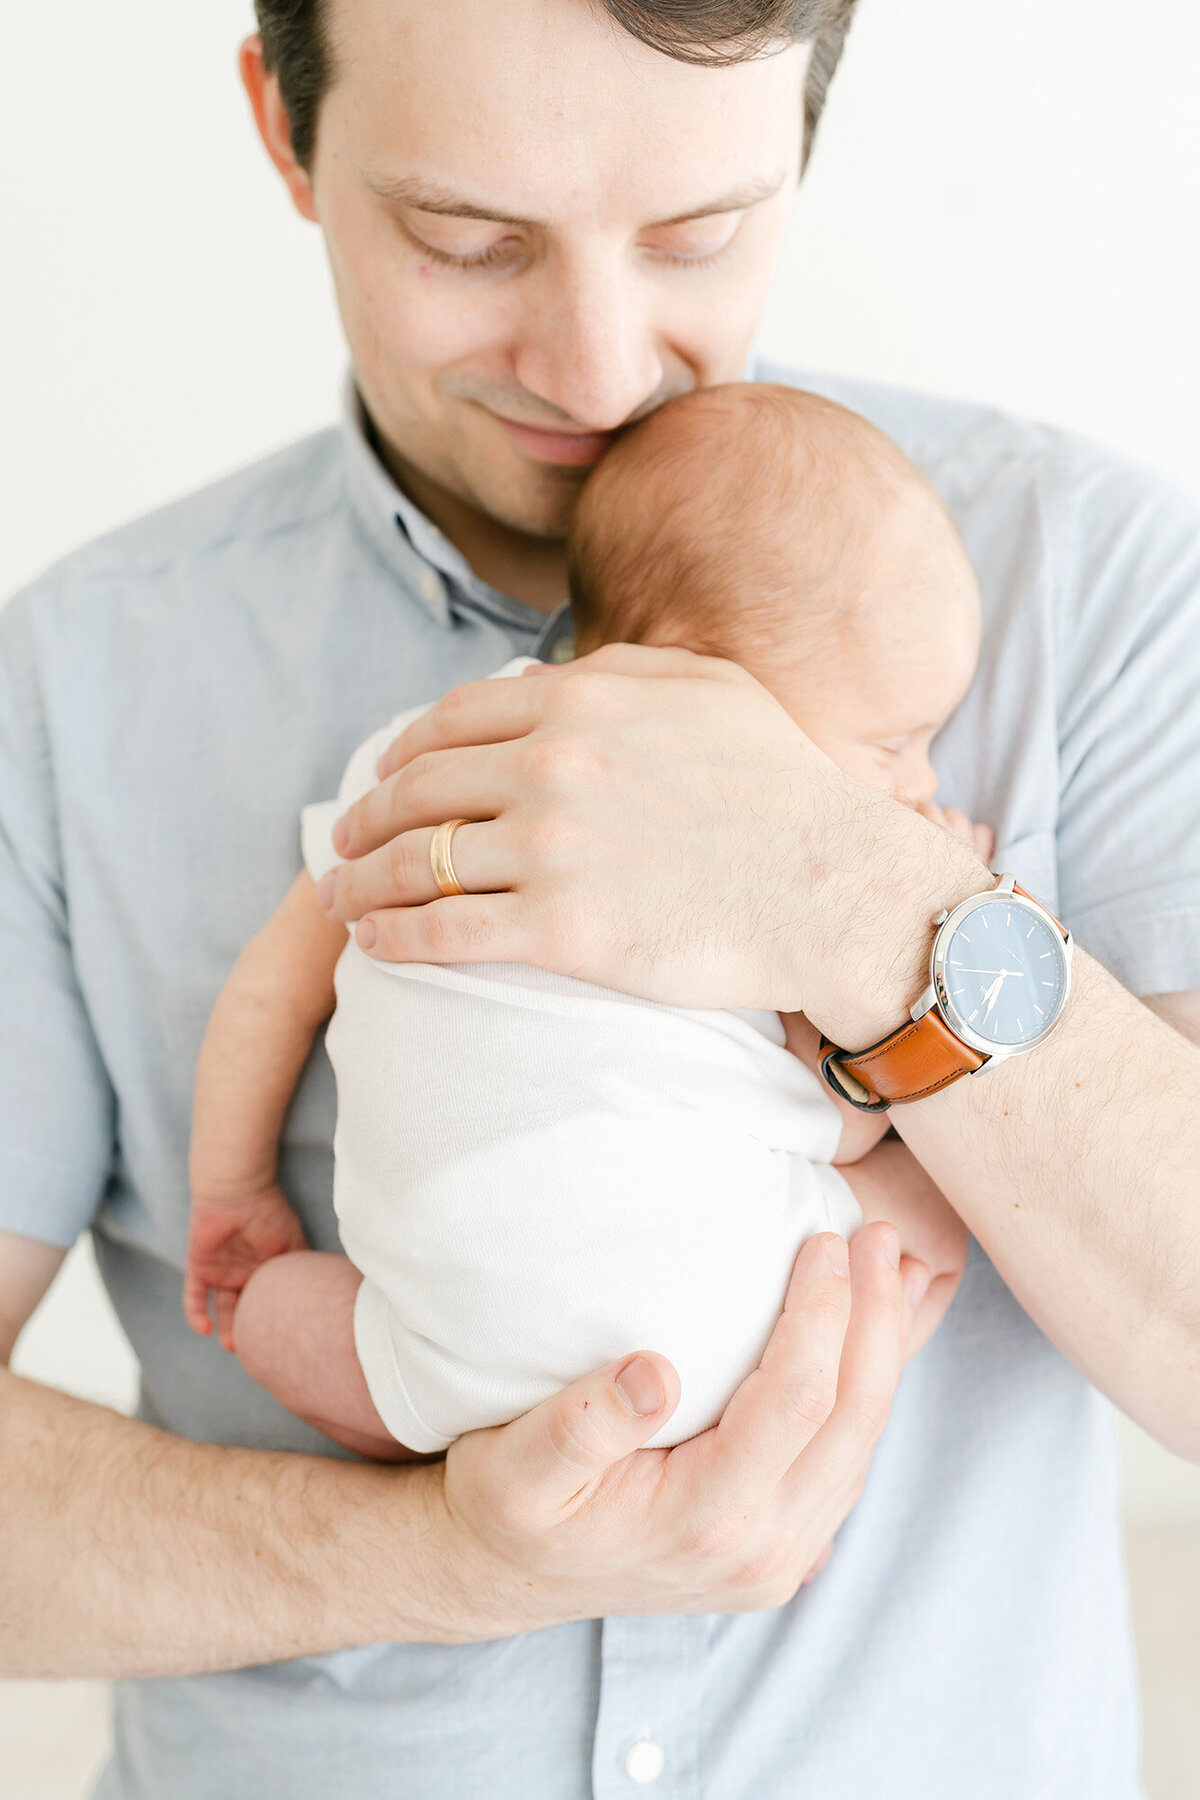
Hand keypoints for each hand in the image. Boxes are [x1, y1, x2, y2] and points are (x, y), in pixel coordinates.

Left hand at [184, 1186, 308, 1351]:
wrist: (239, 1190)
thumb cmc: (270, 1213)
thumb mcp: (294, 1245)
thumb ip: (303, 1270)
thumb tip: (324, 1295)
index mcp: (266, 1269)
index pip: (268, 1301)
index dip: (273, 1320)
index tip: (282, 1342)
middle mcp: (244, 1273)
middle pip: (246, 1309)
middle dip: (250, 1331)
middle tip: (258, 1352)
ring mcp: (221, 1271)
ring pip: (222, 1308)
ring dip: (226, 1328)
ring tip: (233, 1346)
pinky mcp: (200, 1268)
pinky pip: (194, 1297)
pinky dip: (197, 1314)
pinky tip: (205, 1330)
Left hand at [317, 645, 987, 1045]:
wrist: (837, 889)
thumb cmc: (786, 790)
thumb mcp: (713, 690)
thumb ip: (624, 668)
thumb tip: (548, 673)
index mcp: (583, 702)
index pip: (452, 721)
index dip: (401, 752)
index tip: (384, 778)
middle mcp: (554, 766)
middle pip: (417, 789)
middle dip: (365, 816)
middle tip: (344, 838)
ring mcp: (553, 849)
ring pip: (415, 861)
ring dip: (361, 881)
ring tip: (342, 897)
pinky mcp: (561, 931)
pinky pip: (443, 931)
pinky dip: (393, 937)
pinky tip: (375, 944)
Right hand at [431, 1223, 928, 1631]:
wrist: (507, 1575)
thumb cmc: (507, 1504)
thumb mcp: (514, 1465)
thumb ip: (581, 1425)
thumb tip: (653, 1370)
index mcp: (704, 1520)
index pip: (795, 1401)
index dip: (820, 1312)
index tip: (823, 1239)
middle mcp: (760, 1550)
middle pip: (852, 1419)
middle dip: (875, 1317)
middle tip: (879, 1234)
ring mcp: (780, 1558)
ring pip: (862, 1442)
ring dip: (886, 1349)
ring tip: (898, 1269)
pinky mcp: (784, 1550)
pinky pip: (848, 1460)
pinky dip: (868, 1390)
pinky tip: (874, 1336)